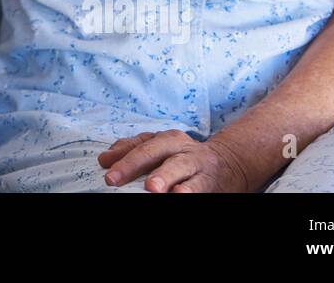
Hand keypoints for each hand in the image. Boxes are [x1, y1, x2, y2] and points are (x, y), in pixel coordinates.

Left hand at [98, 129, 255, 192]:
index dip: (120, 155)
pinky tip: (179, 195)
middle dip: (133, 164)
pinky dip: (188, 190)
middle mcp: (179, 147)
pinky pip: (197, 185)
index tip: (104, 167)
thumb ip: (132, 152)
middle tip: (114, 178)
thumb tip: (105, 160)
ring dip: (164, 176)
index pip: (138, 144)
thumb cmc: (183, 158)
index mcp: (164, 138)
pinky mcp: (208, 180)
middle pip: (153, 151)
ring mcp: (195, 163)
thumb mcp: (160, 150)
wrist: (229, 163)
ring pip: (178, 166)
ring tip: (151, 188)